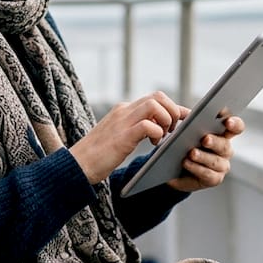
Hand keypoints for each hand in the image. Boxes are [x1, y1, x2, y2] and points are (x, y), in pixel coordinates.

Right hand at [69, 91, 188, 183]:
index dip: (174, 107)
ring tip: (164, 136)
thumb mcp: (120, 137)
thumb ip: (137, 129)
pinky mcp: (122, 136)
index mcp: (123, 110)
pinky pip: (148, 124)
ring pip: (155, 105)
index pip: (154, 98)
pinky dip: (157, 132)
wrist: (77, 166)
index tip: (185, 118)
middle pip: (158, 96)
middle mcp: (124, 111)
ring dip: (167, 120)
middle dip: (173, 110)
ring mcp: (122, 121)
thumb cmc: (99, 156)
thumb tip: (159, 129)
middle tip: (173, 130)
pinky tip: (154, 144)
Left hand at [167, 115, 245, 193]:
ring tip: (192, 153)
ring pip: (216, 161)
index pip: (236, 127)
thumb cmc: (181, 144)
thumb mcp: (185, 129)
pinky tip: (186, 163)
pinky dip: (196, 168)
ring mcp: (222, 166)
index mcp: (223, 134)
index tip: (227, 121)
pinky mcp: (214, 179)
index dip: (234, 123)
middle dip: (215, 141)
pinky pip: (208, 174)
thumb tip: (189, 116)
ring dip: (203, 156)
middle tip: (205, 139)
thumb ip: (189, 120)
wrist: (173, 167)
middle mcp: (225, 149)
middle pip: (225, 145)